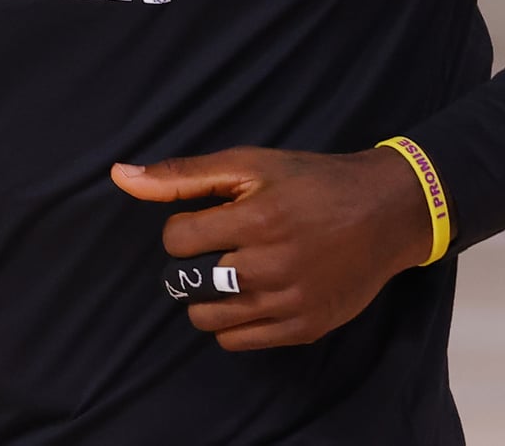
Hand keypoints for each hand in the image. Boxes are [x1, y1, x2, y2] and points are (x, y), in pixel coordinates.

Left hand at [111, 145, 432, 350]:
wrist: (385, 212)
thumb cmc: (312, 181)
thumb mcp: (250, 164)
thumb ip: (183, 174)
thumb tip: (119, 176)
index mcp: (256, 219)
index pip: (177, 241)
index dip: (184, 229)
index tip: (209, 221)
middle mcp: (271, 266)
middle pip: (188, 283)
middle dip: (192, 265)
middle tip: (218, 248)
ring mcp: (289, 303)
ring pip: (208, 318)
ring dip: (208, 296)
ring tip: (231, 272)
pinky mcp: (304, 328)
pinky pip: (239, 341)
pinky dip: (234, 320)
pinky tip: (251, 294)